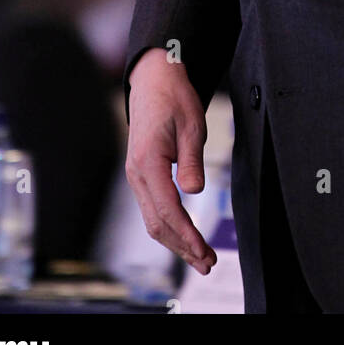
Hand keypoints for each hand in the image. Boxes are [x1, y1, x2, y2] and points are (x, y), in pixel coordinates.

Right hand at [125, 48, 216, 274]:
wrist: (154, 81)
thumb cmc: (174, 98)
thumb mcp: (192, 124)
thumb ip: (192, 160)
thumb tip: (194, 192)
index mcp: (148, 161)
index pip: (168, 209)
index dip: (187, 234)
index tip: (204, 252)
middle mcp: (136, 173)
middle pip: (157, 223)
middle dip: (182, 247)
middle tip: (207, 263)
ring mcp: (136, 176)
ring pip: (153, 220)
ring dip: (176, 241)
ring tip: (200, 258)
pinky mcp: (141, 175)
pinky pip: (153, 208)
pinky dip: (169, 227)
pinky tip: (184, 237)